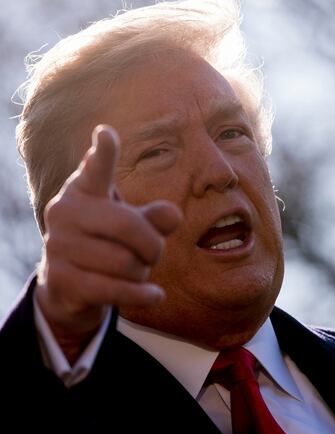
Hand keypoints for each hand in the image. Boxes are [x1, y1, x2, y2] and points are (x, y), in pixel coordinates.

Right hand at [35, 125, 181, 362]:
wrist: (71, 285)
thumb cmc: (109, 242)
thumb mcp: (135, 225)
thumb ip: (156, 217)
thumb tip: (172, 215)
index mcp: (84, 190)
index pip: (97, 169)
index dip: (103, 153)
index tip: (106, 133)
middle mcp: (65, 211)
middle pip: (129, 226)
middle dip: (153, 245)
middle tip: (155, 254)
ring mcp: (57, 244)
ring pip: (124, 262)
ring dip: (142, 272)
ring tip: (136, 270)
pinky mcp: (60, 278)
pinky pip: (113, 289)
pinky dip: (140, 295)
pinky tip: (155, 295)